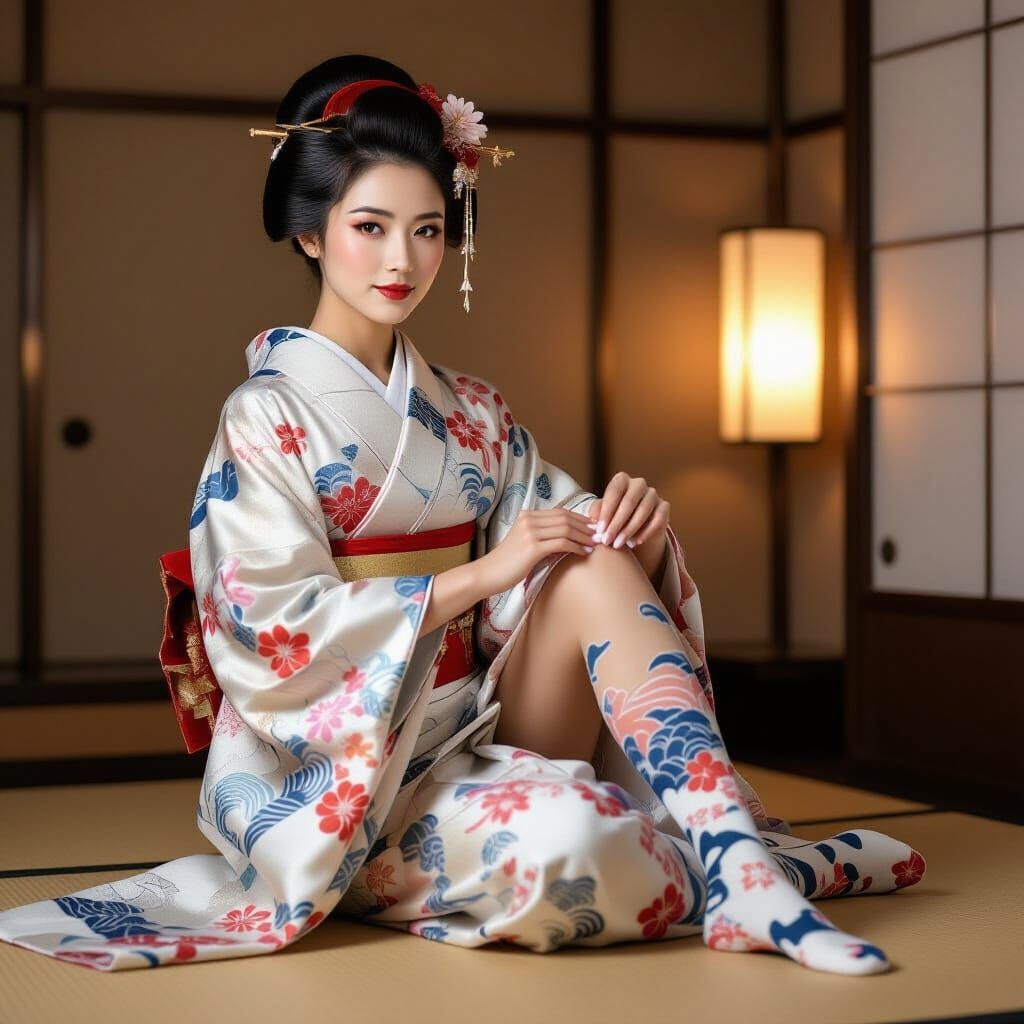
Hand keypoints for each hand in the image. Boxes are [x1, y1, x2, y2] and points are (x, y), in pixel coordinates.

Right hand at [477, 508, 597, 596]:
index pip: (560, 512)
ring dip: (584, 536)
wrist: (488, 574)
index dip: (579, 518)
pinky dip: (576, 547)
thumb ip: (542, 537)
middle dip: (585, 526)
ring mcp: (530, 532)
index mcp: (527, 516)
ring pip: (566, 529)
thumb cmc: (507, 563)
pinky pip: (561, 543)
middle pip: (565, 518)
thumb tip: (567, 539)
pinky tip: (584, 553)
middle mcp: (529, 520)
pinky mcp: (532, 547)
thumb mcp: (524, 544)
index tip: (592, 526)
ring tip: (596, 544)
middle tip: (599, 534)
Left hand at [589, 471, 669, 573]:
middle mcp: (638, 483)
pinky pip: (657, 519)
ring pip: (643, 511)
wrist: (633, 525)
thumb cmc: (613, 516)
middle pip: (629, 502)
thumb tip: (594, 519)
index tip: (599, 530)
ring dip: (629, 530)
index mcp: (621, 480)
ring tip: (618, 544)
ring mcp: (653, 494)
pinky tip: (635, 542)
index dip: (606, 511)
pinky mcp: (664, 506)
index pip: (614, 492)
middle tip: (607, 540)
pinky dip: (646, 532)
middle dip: (617, 524)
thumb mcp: (603, 514)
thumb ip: (597, 513)